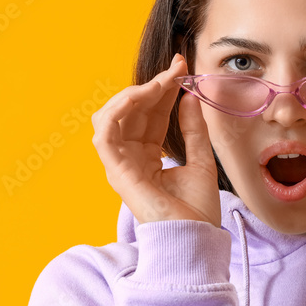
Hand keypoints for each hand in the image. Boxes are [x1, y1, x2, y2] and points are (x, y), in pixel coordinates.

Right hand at [91, 53, 221, 226]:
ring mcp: (120, 164)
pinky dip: (118, 110)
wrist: (196, 237)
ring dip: (135, 93)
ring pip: (111, 116)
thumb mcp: (201, 160)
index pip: (150, 115)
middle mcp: (130, 158)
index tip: (181, 68)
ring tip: (160, 82)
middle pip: (132, 112)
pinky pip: (105, 133)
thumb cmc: (197, 210)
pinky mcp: (116, 170)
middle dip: (153, 85)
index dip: (163, 90)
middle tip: (176, 68)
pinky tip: (139, 95)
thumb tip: (189, 96)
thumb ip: (194, 129)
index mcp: (148, 157)